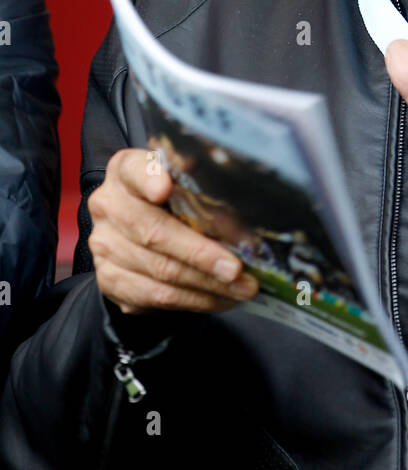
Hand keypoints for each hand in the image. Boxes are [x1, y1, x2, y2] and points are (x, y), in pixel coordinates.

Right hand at [88, 148, 258, 314]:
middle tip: (236, 268)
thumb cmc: (172, 199)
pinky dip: (193, 300)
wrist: (138, 231)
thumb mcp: (185, 181)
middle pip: (154, 232)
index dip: (150, 178)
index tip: (165, 187)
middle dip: (201, 254)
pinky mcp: (110, 279)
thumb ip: (201, 184)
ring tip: (241, 287)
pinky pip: (155, 296)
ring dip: (206, 284)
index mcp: (125, 170)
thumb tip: (238, 202)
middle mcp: (108, 206)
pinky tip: (219, 297)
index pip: (135, 170)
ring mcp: (105, 245)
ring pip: (159, 270)